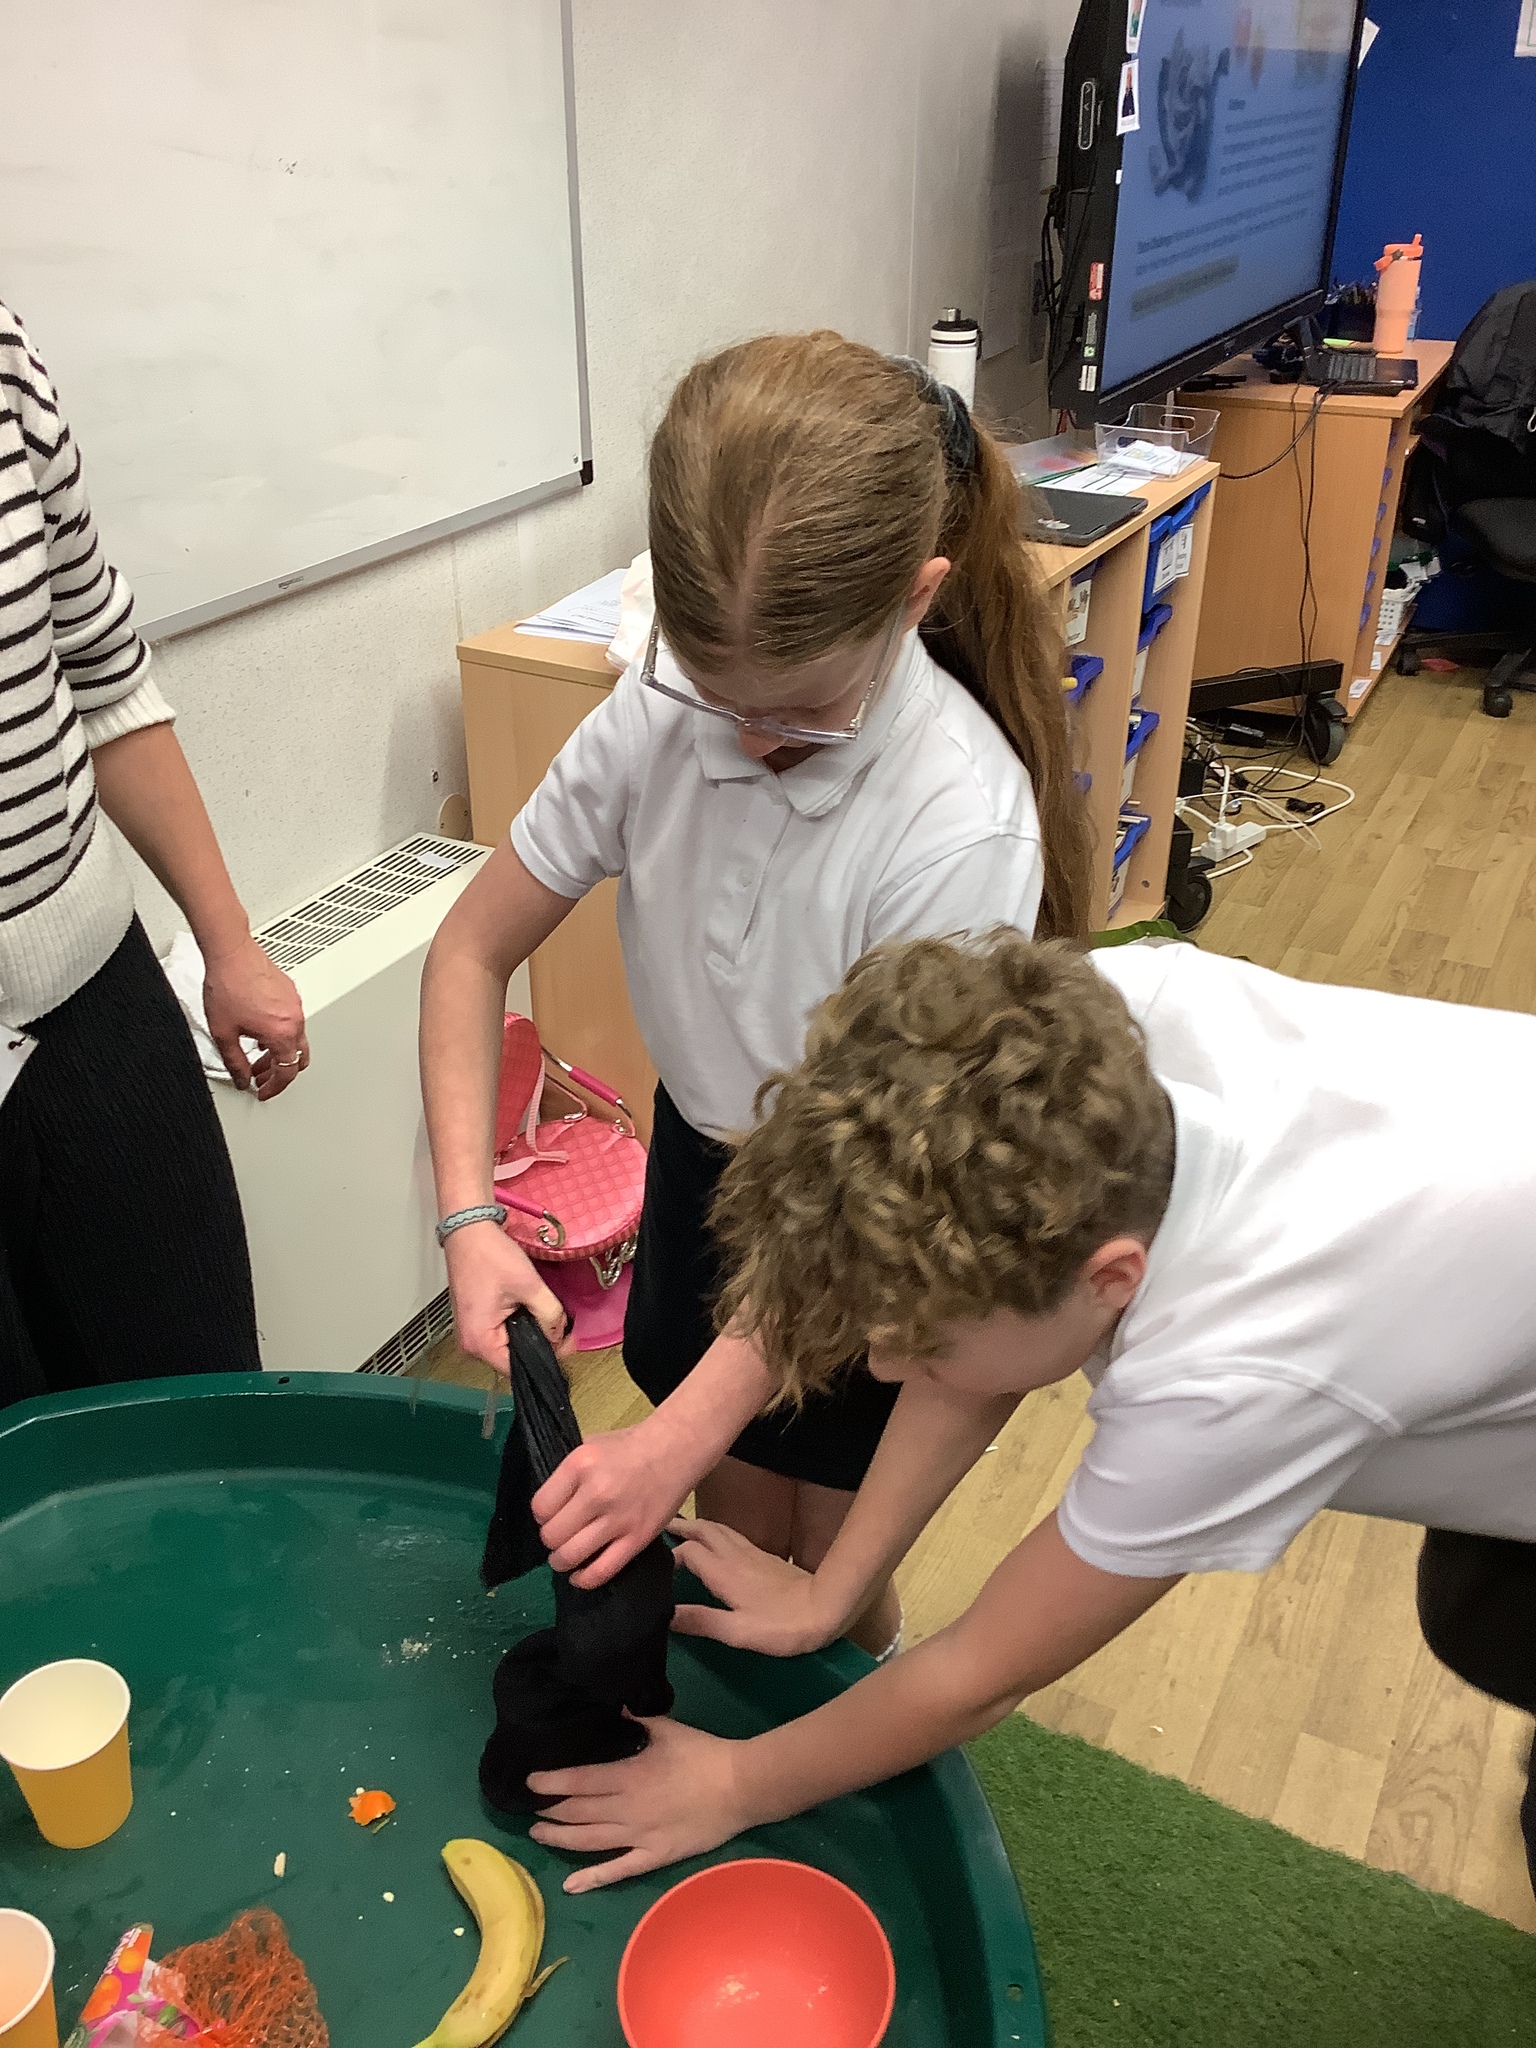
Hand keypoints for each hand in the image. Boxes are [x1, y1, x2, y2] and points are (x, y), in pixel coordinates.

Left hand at [202, 936, 307, 1099]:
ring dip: (279, 1052)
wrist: (231, 954)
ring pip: (296, 1040)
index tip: (264, 1092)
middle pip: (297, 1059)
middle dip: (279, 1072)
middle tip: (261, 1077)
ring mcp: (295, 1006)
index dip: (274, 1088)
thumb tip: (242, 1078)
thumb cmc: (228, 985)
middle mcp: (294, 1020)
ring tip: (257, 1055)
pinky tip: (261, 1031)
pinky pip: (293, 1022)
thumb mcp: (224, 1033)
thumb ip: (235, 1062)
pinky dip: (280, 1034)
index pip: (286, 1073)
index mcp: (281, 1034)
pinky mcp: (291, 994)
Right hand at [444, 1221, 569, 1371]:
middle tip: (561, 1326)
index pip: (518, 1367)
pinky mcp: (473, 1321)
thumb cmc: (489, 1255)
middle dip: (539, 1343)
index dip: (546, 1356)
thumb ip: (550, 1315)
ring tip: (545, 1314)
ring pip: (508, 1344)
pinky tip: (527, 1309)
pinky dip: (516, 1324)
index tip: (566, 1342)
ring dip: (528, 1332)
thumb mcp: (529, 1286)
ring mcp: (469, 1333)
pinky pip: (499, 1333)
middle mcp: (470, 1344)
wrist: (468, 1230)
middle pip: (513, 1358)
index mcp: (480, 1342)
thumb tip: (560, 1334)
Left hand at [528, 1715, 747, 1891]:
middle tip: (529, 1807)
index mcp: (628, 1775)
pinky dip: (593, 1878)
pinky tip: (571, 1884)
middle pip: (579, 1812)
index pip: (579, 1780)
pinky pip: (619, 1870)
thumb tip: (611, 1710)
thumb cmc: (702, 1754)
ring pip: (590, 1841)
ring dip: (560, 1839)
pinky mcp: (654, 1856)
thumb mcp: (666, 1728)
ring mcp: (639, 1836)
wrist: (739, 1787)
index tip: (530, 1782)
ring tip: (539, 1833)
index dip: (551, 1782)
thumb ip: (634, 1721)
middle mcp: (627, 1808)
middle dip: (550, 1810)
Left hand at [532, 1421, 691, 1586]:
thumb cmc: (628, 1447)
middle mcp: (596, 1493)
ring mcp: (618, 1519)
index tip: (551, 1515)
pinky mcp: (637, 1539)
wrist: (674, 1450)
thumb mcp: (589, 1447)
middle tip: (560, 1534)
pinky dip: (584, 1579)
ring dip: (561, 1561)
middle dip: (551, 1539)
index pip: (540, 1507)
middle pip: (552, 1535)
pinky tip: (579, 1575)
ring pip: (570, 1556)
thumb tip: (547, 1508)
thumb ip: (567, 1477)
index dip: (542, 1515)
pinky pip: (602, 1571)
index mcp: (580, 1466)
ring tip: (565, 1556)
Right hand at [668, 1517, 838, 1655]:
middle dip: (679, 1527)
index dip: (667, 1555)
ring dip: (697, 1526)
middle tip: (657, 1527)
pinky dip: (714, 1532)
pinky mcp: (764, 1556)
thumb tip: (664, 1614)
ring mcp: (751, 1552)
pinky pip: (731, 1535)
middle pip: (702, 1530)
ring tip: (679, 1528)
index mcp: (723, 1571)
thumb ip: (701, 1621)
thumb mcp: (737, 1632)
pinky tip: (715, 1543)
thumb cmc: (781, 1625)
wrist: (826, 1607)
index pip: (687, 1551)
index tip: (649, 1565)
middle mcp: (734, 1554)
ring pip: (718, 1528)